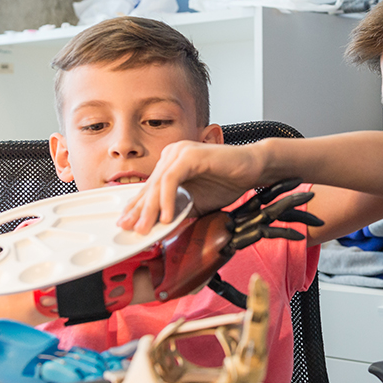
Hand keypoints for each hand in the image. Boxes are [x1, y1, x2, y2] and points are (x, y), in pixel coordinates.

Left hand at [119, 141, 264, 233]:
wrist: (253, 169)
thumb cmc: (227, 182)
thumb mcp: (196, 203)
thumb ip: (178, 211)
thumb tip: (159, 227)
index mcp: (170, 164)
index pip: (149, 189)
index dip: (137, 208)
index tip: (128, 225)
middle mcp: (171, 155)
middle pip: (149, 187)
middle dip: (139, 211)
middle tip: (130, 229)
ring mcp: (179, 152)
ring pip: (157, 184)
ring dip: (150, 209)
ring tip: (147, 228)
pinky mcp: (190, 155)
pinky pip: (171, 179)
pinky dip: (167, 199)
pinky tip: (167, 216)